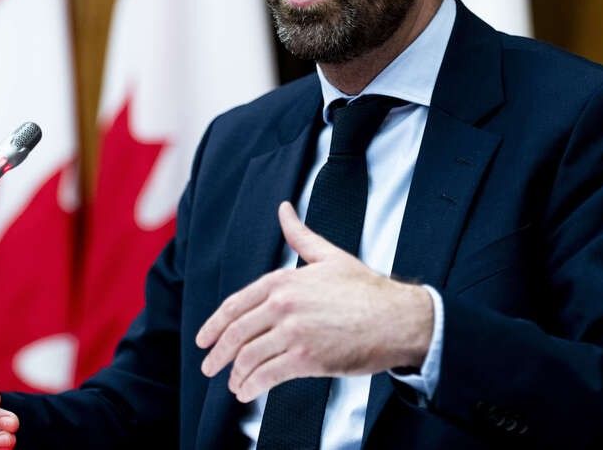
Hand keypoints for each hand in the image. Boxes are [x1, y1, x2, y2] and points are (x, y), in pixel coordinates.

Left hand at [195, 202, 433, 401]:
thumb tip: (284, 210)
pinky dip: (252, 387)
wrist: (398, 318)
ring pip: (248, 357)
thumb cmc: (367, 290)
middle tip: (209, 366)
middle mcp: (283, 304)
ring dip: (235, 374)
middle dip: (217, 353)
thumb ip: (300, 235)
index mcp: (284, 281)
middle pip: (236, 333)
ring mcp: (293, 332)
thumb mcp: (329, 256)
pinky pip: (266, 376)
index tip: (204, 339)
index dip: (215, 325)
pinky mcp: (306, 358)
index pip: (236, 304)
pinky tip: (248, 392)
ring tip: (234, 383)